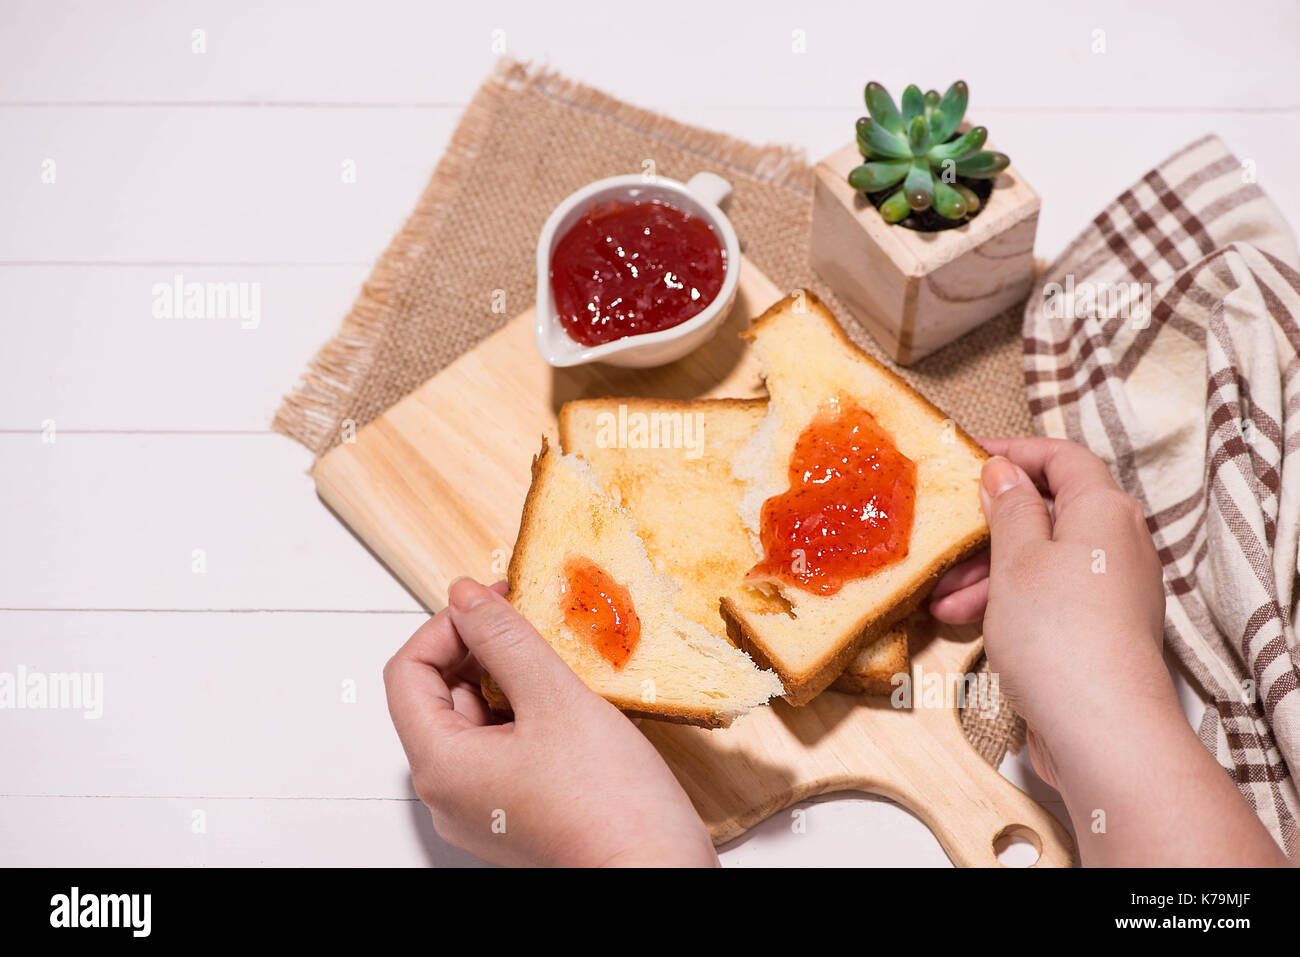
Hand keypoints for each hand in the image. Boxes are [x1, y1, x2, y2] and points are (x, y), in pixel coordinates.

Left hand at [383, 577, 718, 866]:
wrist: (657, 875)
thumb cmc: (611, 806)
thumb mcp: (556, 698)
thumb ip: (504, 639)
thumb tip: (466, 597)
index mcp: (440, 765)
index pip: (409, 672)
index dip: (447, 626)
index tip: (493, 602)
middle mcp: (449, 793)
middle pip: (438, 696)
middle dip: (479, 650)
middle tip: (530, 623)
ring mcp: (480, 807)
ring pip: (474, 721)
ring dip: (507, 679)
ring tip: (557, 663)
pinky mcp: (512, 813)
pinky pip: (501, 747)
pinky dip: (525, 714)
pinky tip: (566, 703)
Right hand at [929, 438, 1168, 773]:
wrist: (1102, 729)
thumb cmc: (1059, 634)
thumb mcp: (1017, 557)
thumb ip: (1010, 506)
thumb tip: (1004, 472)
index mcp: (1104, 509)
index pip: (1063, 458)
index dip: (1016, 452)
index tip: (972, 458)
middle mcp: (1118, 543)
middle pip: (1048, 512)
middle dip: (990, 527)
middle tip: (947, 538)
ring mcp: (1113, 588)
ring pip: (1042, 559)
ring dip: (989, 572)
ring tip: (942, 600)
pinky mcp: (1101, 629)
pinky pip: (1049, 596)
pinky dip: (1008, 601)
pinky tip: (966, 623)